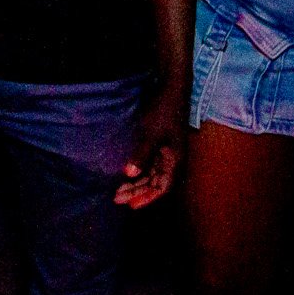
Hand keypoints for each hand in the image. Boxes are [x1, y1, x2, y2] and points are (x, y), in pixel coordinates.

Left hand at [117, 82, 188, 208]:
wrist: (170, 90)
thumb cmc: (163, 111)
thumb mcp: (151, 133)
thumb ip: (142, 154)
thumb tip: (129, 174)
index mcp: (176, 161)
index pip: (162, 188)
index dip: (147, 198)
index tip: (130, 205)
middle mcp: (173, 161)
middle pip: (155, 184)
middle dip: (137, 192)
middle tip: (117, 198)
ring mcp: (167, 154)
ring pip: (151, 176)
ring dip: (136, 183)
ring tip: (118, 190)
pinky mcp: (160, 146)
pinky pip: (149, 165)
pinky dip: (138, 171)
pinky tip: (126, 175)